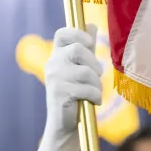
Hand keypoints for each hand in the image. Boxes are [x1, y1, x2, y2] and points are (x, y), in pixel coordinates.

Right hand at [34, 25, 102, 150]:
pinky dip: (95, 96)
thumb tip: (91, 25)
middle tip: (97, 75)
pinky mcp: (60, 94)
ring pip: (86, 72)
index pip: (63, 34)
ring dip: (96, 84)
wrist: (64, 125)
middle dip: (94, 63)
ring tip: (94, 93)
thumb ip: (85, 48)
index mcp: (57, 56)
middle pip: (78, 50)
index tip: (89, 44)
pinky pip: (87, 89)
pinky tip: (93, 102)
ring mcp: (55, 79)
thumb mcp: (80, 68)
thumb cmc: (74, 94)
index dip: (77, 34)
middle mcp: (53, 64)